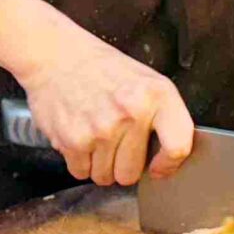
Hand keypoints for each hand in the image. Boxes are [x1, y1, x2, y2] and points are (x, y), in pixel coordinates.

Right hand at [15, 24, 194, 187]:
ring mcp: (102, 129)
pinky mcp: (74, 141)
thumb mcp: (146, 80)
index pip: (177, 146)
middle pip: (132, 173)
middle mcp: (132, 113)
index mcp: (157, 95)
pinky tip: (80, 136)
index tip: (159, 167)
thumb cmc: (102, 69)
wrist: (56, 56)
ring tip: (95, 134)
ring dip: (100, 164)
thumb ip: (162, 116)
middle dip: (123, 164)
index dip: (169, 165)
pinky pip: (81, 173)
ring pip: (106, 177)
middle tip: (114, 139)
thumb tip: (166, 158)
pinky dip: (79, 162)